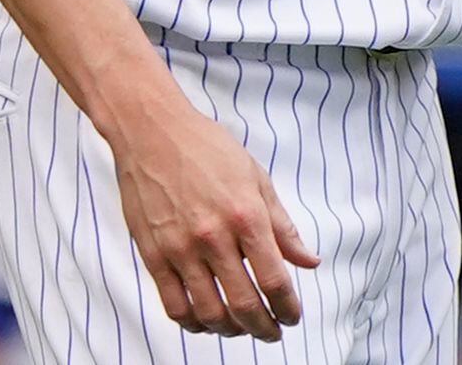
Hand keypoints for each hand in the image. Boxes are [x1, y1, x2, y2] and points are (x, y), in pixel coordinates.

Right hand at [104, 99, 318, 340]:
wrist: (152, 130)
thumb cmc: (205, 147)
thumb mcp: (256, 178)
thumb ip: (283, 225)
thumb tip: (309, 261)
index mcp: (246, 215)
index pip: (274, 280)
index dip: (288, 308)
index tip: (292, 316)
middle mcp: (214, 237)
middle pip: (244, 304)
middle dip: (264, 327)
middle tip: (271, 331)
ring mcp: (180, 249)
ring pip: (210, 313)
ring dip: (231, 330)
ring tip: (241, 328)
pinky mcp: (153, 255)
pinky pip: (175, 306)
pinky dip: (194, 324)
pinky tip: (206, 321)